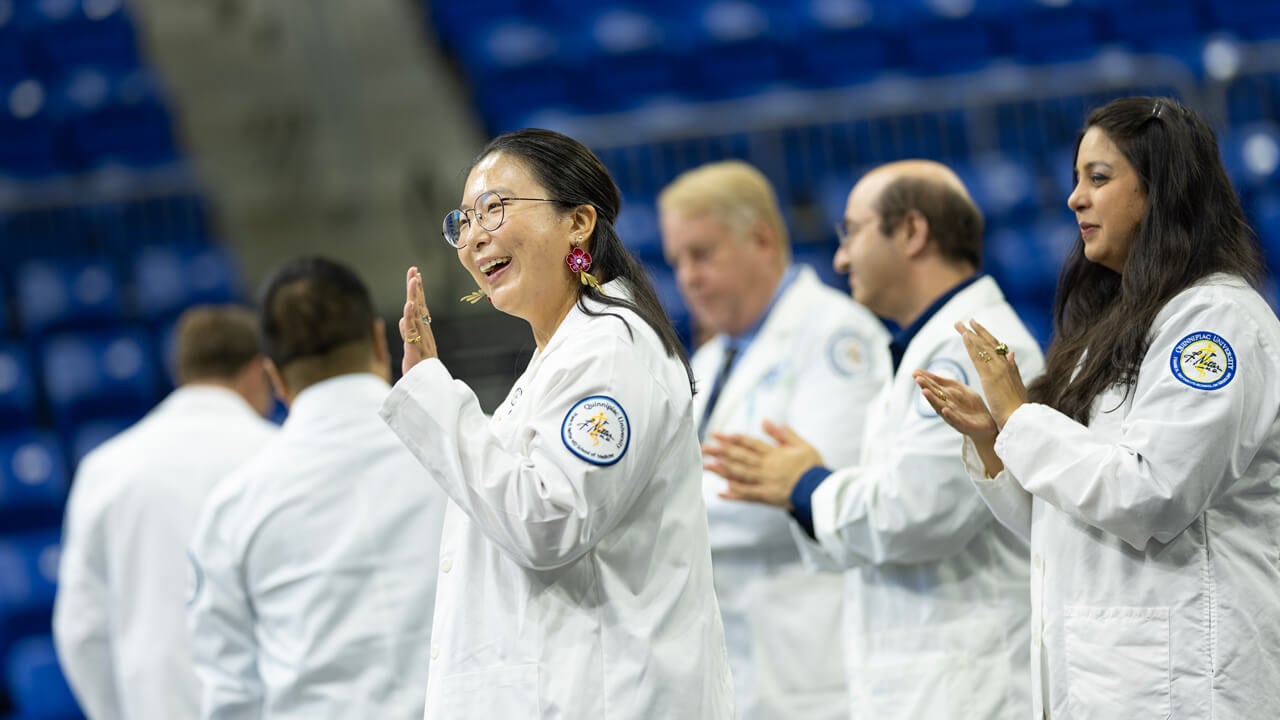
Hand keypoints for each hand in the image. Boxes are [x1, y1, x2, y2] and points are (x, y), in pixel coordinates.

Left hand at [399, 266, 437, 374]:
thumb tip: (402, 319)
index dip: (418, 291)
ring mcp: (421, 341)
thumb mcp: (412, 349)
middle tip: (414, 270)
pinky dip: (410, 317)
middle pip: (420, 307)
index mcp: (423, 333)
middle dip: (416, 287)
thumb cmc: (420, 371)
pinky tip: (409, 304)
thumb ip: (408, 333)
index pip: (420, 308)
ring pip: (416, 315)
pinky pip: (411, 331)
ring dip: (415, 296)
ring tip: (413, 280)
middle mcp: (424, 334)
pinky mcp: (414, 350)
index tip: (416, 275)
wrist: (427, 390)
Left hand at [703, 421, 823, 508]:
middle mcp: (766, 467)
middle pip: (740, 457)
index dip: (732, 439)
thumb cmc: (812, 467)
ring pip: (740, 475)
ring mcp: (765, 482)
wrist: (820, 490)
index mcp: (774, 454)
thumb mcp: (801, 445)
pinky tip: (721, 492)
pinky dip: (734, 494)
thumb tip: (766, 421)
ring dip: (722, 470)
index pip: (749, 444)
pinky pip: (748, 495)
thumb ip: (783, 434)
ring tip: (707, 466)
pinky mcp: (767, 497)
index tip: (717, 435)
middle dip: (720, 452)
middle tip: (703, 448)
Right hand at [912, 368, 1005, 477]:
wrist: (986, 424)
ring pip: (941, 407)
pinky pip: (956, 420)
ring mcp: (954, 416)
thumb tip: (931, 374)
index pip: (934, 386)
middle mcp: (946, 406)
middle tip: (918, 379)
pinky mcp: (964, 425)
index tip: (915, 372)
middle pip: (935, 395)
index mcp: (946, 397)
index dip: (926, 379)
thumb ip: (947, 383)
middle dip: (926, 387)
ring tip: (925, 391)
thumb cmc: (972, 406)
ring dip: (933, 400)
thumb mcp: (960, 390)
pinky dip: (950, 415)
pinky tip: (945, 409)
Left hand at [954, 319, 1026, 428]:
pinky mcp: (990, 377)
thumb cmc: (1017, 406)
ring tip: (960, 325)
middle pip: (989, 344)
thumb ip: (1012, 368)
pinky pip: (979, 358)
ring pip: (983, 348)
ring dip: (971, 334)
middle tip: (966, 321)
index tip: (978, 328)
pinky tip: (965, 336)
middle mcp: (1004, 365)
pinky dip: (972, 345)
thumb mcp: (1016, 384)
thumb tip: (1010, 353)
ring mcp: (998, 370)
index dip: (987, 337)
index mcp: (1010, 367)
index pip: (998, 348)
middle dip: (978, 331)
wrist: (1020, 418)